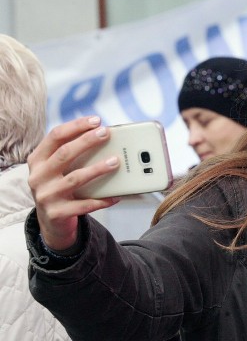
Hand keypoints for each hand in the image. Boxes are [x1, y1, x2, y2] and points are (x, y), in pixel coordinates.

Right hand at [28, 116, 119, 250]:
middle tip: (106, 133)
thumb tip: (101, 135)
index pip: (55, 136)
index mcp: (37, 160)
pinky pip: (84, 205)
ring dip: (98, 169)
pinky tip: (116, 195)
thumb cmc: (58, 185)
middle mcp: (38, 176)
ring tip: (115, 161)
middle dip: (86, 141)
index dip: (76, 126)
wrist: (50, 220)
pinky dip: (102, 199)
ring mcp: (46, 196)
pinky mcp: (57, 213)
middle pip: (64, 154)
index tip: (96, 120)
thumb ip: (70, 153)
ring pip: (75, 178)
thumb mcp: (55, 168)